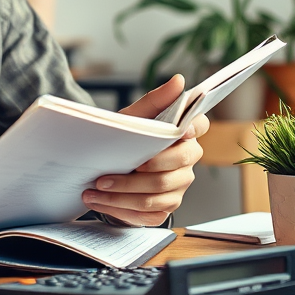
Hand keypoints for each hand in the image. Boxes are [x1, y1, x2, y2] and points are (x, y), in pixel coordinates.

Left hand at [82, 75, 207, 226]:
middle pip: (172, 170)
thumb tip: (179, 80)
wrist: (109, 166)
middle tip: (105, 176)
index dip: (193, 128)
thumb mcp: (134, 118)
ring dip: (121, 195)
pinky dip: (121, 209)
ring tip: (94, 190)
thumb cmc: (126, 138)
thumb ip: (154, 100)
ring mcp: (179, 186)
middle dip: (136, 176)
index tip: (180, 130)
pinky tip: (101, 202)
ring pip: (156, 195)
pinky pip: (148, 214)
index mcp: (185, 134)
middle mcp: (187, 160)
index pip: (200, 126)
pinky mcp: (166, 207)